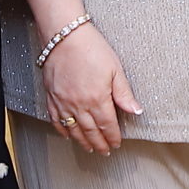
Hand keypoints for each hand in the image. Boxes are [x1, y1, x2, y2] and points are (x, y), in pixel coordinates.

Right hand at [41, 25, 140, 156]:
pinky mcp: (51, 98)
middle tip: (105, 152)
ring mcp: (63, 103)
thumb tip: (137, 111)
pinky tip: (68, 136)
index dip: (112, 137)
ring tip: (90, 149)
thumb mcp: (115, 69)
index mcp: (97, 99)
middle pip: (90, 132)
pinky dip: (63, 131)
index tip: (117, 144)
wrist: (64, 37)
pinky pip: (56, 121)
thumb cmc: (92, 49)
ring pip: (73, 130)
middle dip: (99, 144)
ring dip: (83, 142)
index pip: (107, 125)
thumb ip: (124, 94)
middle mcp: (79, 105)